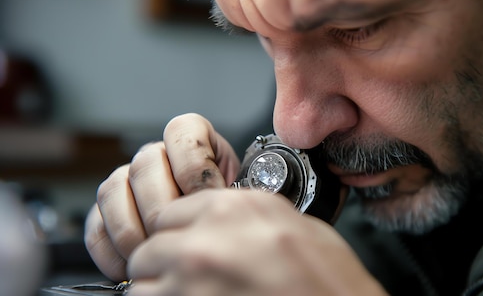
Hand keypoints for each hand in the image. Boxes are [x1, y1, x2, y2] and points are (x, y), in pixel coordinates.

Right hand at [84, 113, 240, 280]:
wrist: (213, 232)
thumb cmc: (228, 211)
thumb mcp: (240, 191)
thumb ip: (230, 188)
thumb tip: (218, 200)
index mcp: (192, 139)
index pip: (182, 132)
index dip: (194, 167)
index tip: (208, 197)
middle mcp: (157, 155)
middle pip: (144, 165)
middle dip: (162, 207)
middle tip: (178, 233)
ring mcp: (127, 179)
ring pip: (113, 190)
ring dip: (132, 230)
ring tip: (154, 252)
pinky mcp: (107, 210)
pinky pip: (96, 224)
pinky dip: (110, 250)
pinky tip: (128, 266)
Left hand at [125, 189, 387, 295]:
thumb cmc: (327, 282)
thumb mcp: (292, 226)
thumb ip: (246, 215)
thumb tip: (222, 220)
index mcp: (233, 209)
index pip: (172, 212)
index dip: (180, 234)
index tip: (189, 247)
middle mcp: (205, 240)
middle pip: (151, 245)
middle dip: (164, 263)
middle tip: (191, 279)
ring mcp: (190, 280)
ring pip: (142, 281)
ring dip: (161, 289)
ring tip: (196, 294)